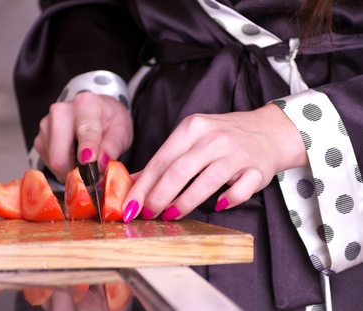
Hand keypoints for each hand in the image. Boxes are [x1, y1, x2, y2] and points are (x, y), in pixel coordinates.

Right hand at [33, 92, 132, 182]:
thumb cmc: (110, 121)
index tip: (91, 163)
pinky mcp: (40, 139)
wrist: (99, 112)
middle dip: (77, 171)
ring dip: (71, 169)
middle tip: (93, 173)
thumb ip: (113, 146)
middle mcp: (60, 111)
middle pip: (60, 156)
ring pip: (54, 163)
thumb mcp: (122, 131)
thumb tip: (101, 163)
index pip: (84, 132)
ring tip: (85, 161)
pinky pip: (49, 164)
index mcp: (85, 105)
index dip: (88, 153)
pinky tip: (74, 157)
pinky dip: (64, 167)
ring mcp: (46, 125)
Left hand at [121, 103, 307, 221]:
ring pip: (206, 181)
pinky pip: (240, 190)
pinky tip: (217, 206)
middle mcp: (213, 138)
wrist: (269, 131)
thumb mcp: (191, 139)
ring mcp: (236, 153)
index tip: (129, 206)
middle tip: (147, 214)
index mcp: (192, 128)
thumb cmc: (223, 137)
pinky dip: (227, 200)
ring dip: (185, 202)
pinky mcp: (257, 169)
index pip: (161, 160)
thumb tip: (135, 182)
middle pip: (179, 171)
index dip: (143, 186)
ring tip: (171, 215)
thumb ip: (164, 159)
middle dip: (159, 196)